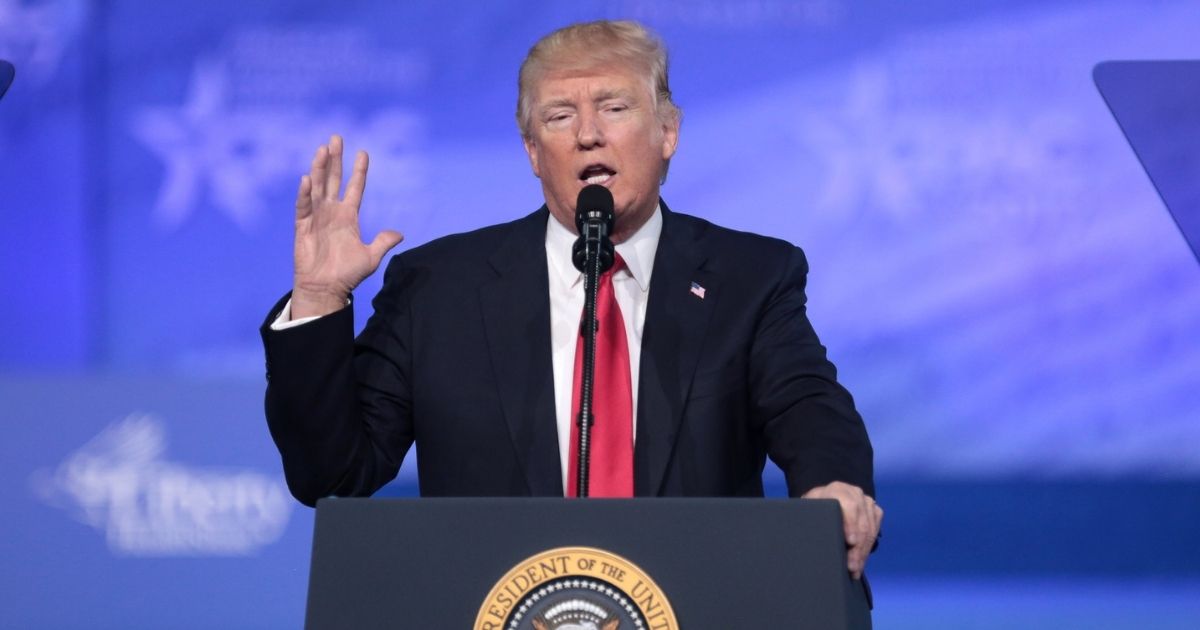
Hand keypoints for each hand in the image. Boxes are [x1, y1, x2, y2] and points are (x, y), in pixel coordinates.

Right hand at [291, 134, 403, 317]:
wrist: (327, 289)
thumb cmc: (347, 274)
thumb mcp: (371, 257)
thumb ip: (383, 242)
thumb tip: (399, 233)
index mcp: (348, 216)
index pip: (354, 188)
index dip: (359, 171)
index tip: (363, 152)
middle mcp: (332, 212)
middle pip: (333, 180)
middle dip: (335, 159)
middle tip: (336, 138)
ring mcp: (316, 217)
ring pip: (317, 187)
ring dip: (319, 168)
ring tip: (323, 149)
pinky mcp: (302, 227)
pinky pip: (303, 207)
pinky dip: (305, 194)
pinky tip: (307, 179)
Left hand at [802, 481, 882, 579]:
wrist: (825, 498)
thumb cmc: (814, 507)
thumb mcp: (809, 509)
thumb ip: (811, 516)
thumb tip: (811, 535)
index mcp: (837, 489)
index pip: (849, 506)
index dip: (851, 524)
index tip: (851, 542)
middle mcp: (855, 493)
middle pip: (862, 522)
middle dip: (858, 548)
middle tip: (852, 566)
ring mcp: (866, 501)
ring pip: (870, 529)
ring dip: (863, 552)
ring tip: (856, 568)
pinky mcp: (874, 510)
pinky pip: (876, 530)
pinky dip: (868, 547)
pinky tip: (861, 560)